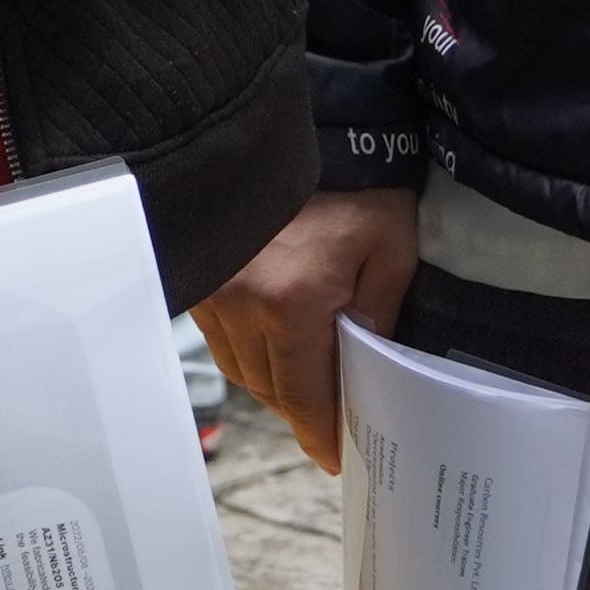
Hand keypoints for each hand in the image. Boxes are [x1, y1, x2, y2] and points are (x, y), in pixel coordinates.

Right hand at [194, 187, 418, 471]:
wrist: (294, 131)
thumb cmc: (353, 185)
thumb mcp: (389, 250)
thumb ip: (380, 314)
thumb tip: (368, 367)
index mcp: (292, 303)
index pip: (303, 396)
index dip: (320, 434)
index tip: (335, 457)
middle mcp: (242, 303)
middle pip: (269, 389)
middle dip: (301, 408)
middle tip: (332, 416)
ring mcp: (213, 290)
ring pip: (240, 368)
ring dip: (272, 381)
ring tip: (306, 378)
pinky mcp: (199, 276)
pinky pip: (221, 337)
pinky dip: (247, 349)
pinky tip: (274, 341)